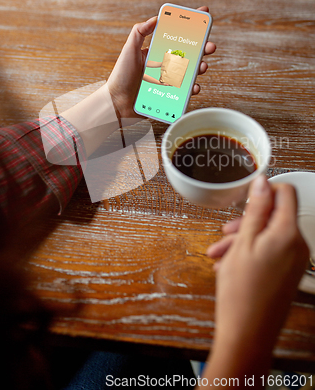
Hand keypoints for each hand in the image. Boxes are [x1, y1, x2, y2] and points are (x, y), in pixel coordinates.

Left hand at [107, 6, 215, 118]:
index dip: (191, 27)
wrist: (117, 102)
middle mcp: (165, 65)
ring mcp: (168, 80)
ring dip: (200, 68)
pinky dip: (192, 89)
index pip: (177, 36)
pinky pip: (185, 91)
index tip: (203, 16)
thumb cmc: (121, 75)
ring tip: (202, 67)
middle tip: (210, 46)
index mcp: (157, 52)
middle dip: (202, 48)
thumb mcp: (129, 50)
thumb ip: (140, 32)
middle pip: (189, 54)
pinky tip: (193, 87)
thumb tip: (156, 18)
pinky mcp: (169, 95)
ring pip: (190, 72)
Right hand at [207, 176, 308, 367]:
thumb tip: (262, 182)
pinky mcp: (288, 273)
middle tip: (225, 232)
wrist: (247, 334)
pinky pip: (270, 251)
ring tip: (220, 253)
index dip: (264, 191)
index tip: (245, 199)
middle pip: (274, 216)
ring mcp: (295, 261)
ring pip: (268, 235)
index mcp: (288, 234)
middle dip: (247, 220)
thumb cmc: (242, 292)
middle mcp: (297, 246)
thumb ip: (255, 209)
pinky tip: (228, 264)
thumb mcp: (243, 242)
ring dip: (243, 239)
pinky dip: (250, 252)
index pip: (285, 193)